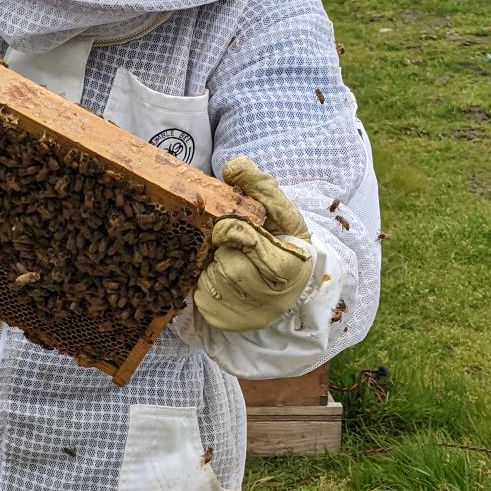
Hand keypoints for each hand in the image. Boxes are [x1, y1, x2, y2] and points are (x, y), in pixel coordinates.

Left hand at [194, 156, 314, 333]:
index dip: (231, 231)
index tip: (233, 230)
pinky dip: (203, 283)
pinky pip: (199, 296)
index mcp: (286, 266)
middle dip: (221, 250)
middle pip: (223, 262)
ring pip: (209, 279)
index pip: (242, 238)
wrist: (290, 285)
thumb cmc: (283, 242)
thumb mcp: (281, 211)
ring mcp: (246, 314)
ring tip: (229, 263)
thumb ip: (259, 185)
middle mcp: (268, 298)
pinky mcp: (225, 322)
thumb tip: (232, 167)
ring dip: (211, 266)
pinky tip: (221, 282)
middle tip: (232, 249)